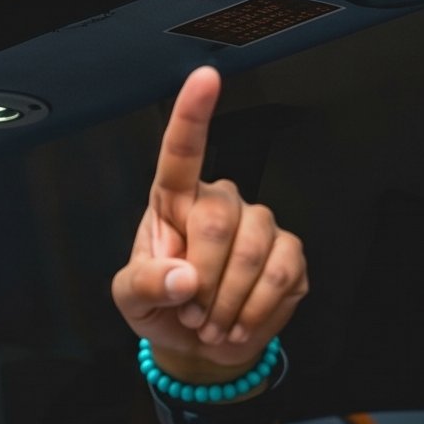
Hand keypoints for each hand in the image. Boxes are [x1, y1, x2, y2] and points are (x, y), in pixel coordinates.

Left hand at [111, 66, 309, 384]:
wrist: (202, 345)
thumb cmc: (164, 307)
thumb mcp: (132, 300)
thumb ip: (144, 285)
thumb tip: (184, 277)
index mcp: (174, 201)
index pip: (183, 153)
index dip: (193, 114)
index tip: (205, 77)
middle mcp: (221, 202)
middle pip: (218, 222)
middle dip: (202, 281)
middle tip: (192, 314)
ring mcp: (261, 225)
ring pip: (253, 255)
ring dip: (227, 304)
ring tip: (212, 324)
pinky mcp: (291, 255)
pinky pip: (281, 278)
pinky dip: (256, 312)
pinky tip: (239, 324)